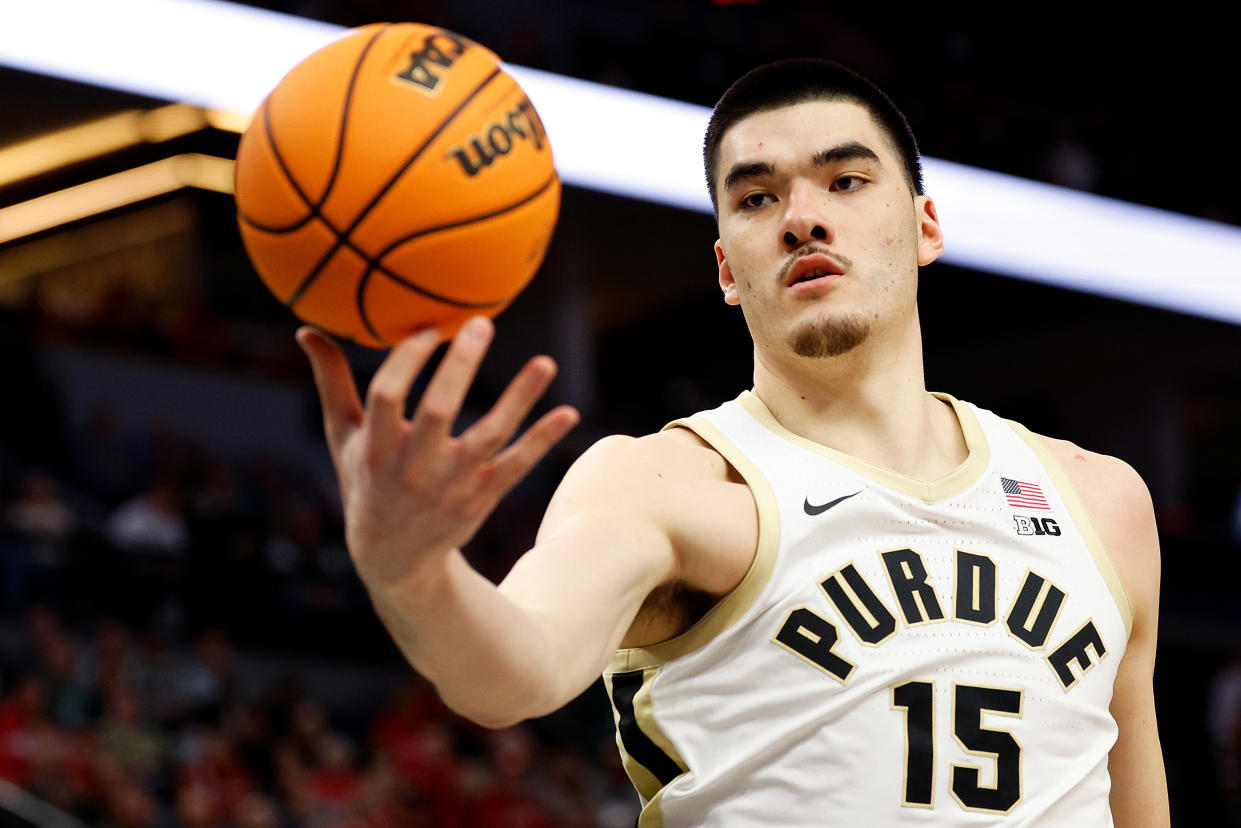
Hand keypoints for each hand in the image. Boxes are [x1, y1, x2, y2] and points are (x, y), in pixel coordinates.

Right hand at [296, 317, 579, 592]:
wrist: (394, 559)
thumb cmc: (365, 483)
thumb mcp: (344, 439)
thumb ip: (332, 384)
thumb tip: (307, 330)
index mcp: (376, 450)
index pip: (387, 398)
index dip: (406, 362)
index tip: (426, 327)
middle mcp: (414, 468)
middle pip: (439, 413)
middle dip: (460, 369)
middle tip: (481, 323)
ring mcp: (452, 484)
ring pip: (490, 438)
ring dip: (519, 400)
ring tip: (545, 362)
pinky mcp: (482, 496)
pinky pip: (517, 465)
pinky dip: (543, 441)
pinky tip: (569, 413)